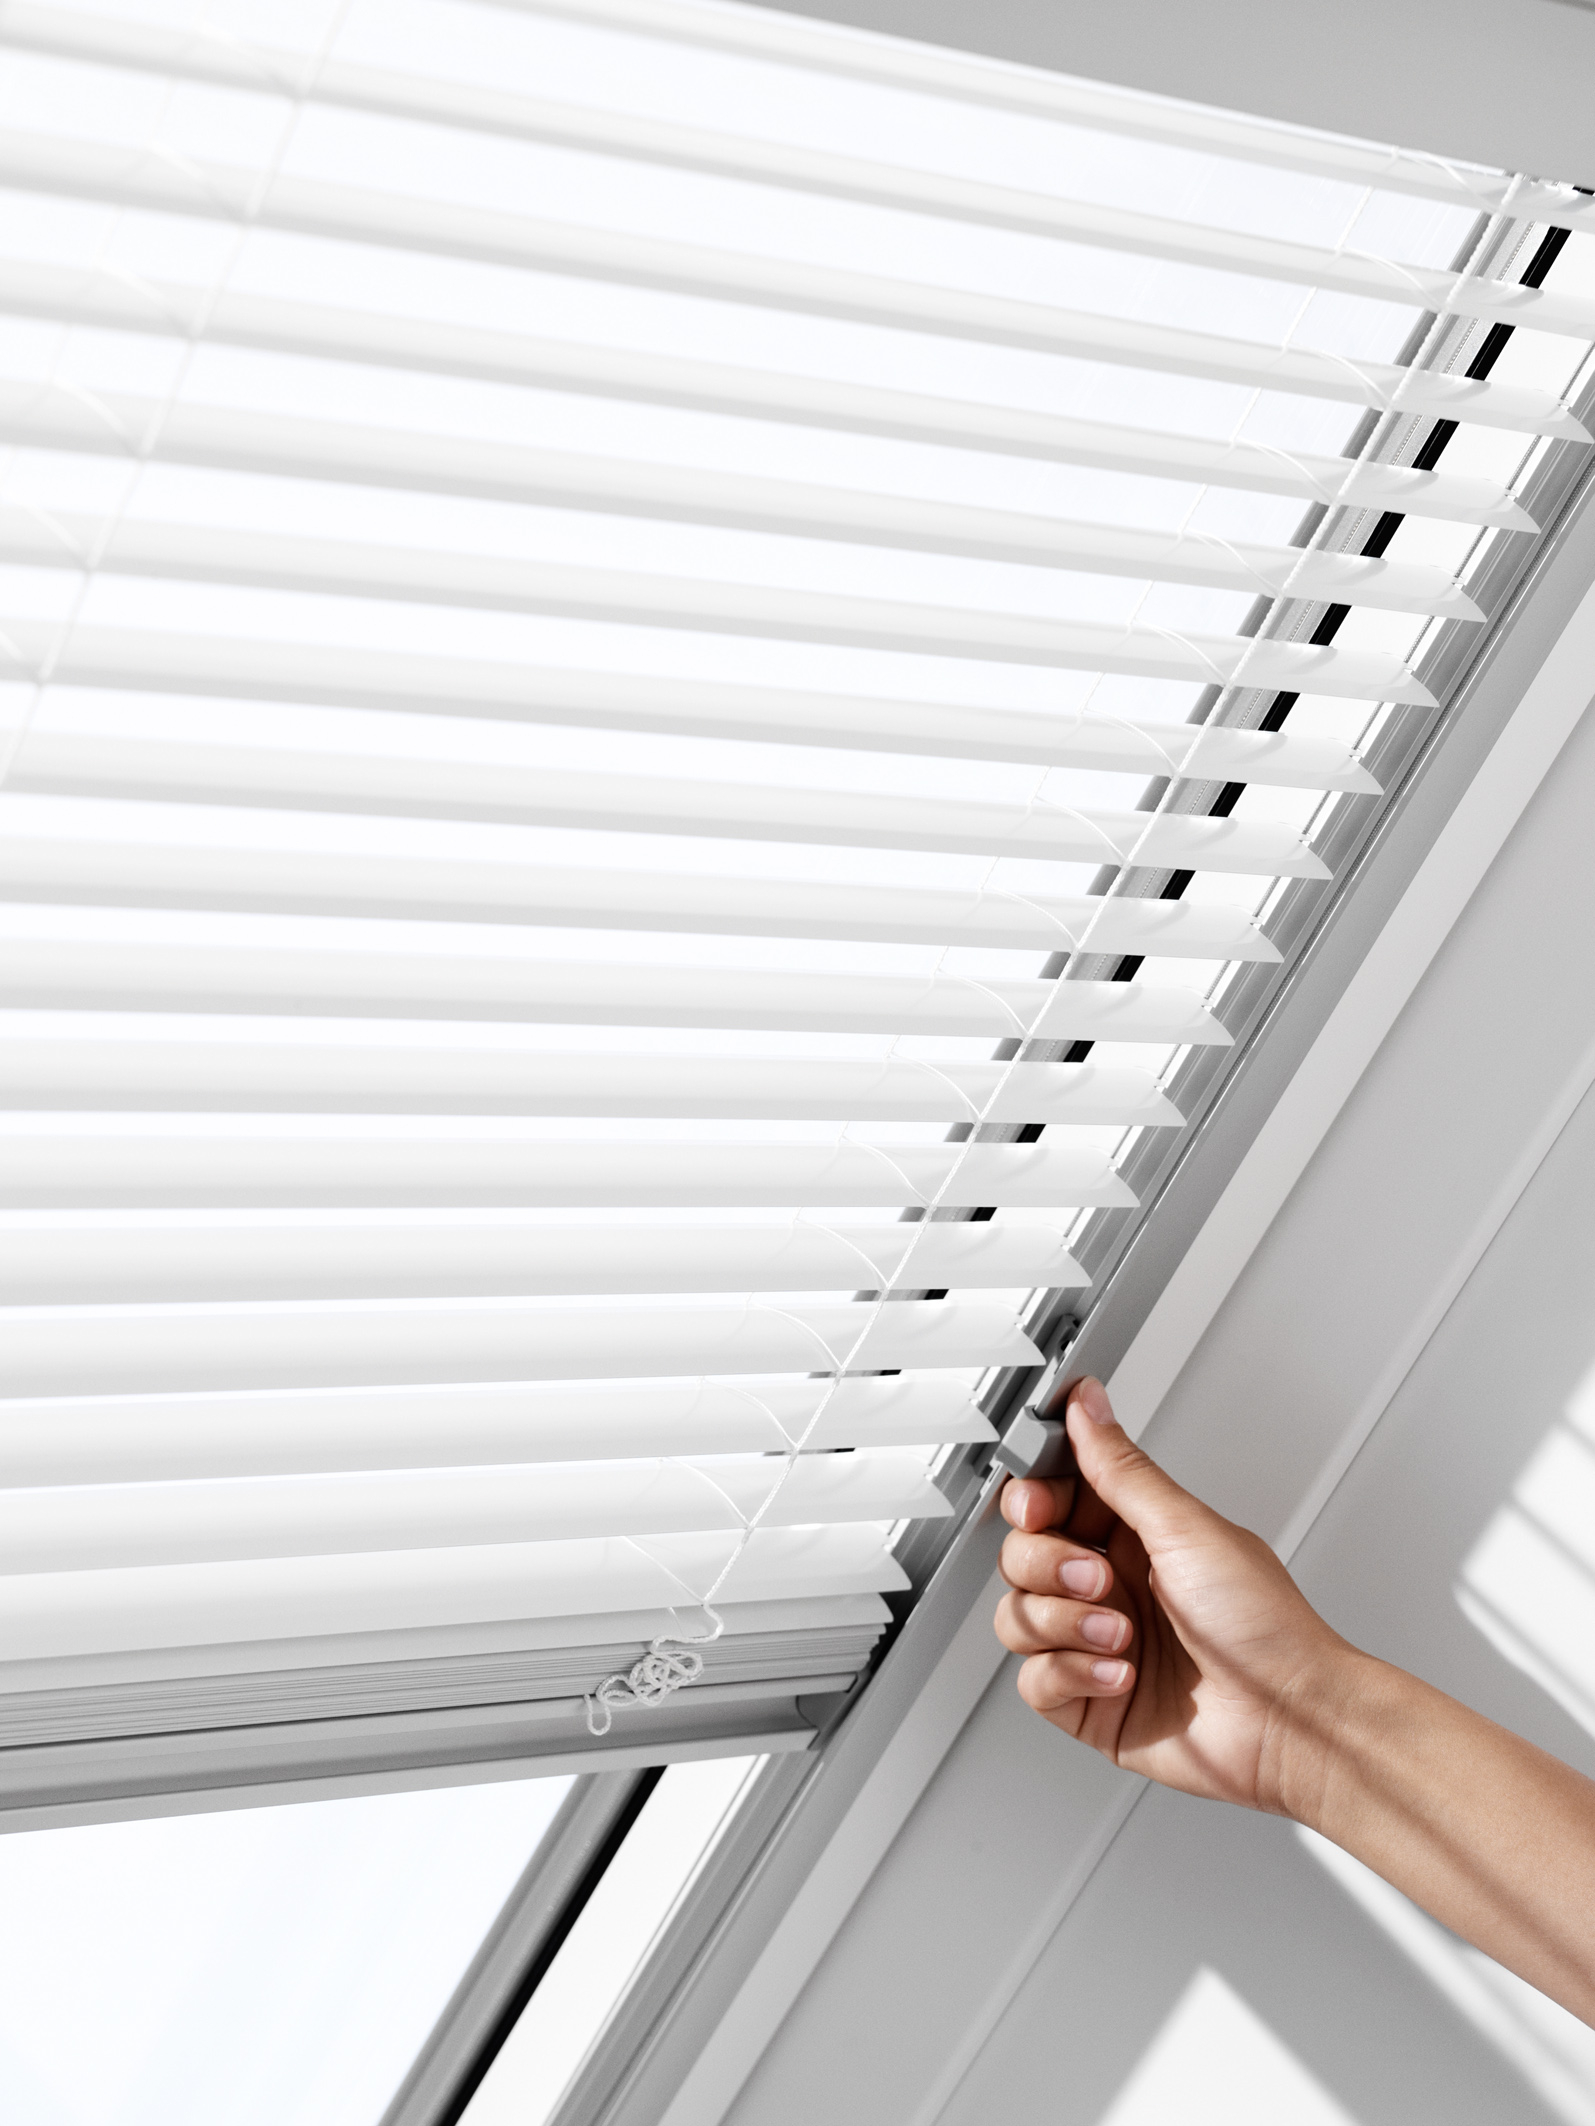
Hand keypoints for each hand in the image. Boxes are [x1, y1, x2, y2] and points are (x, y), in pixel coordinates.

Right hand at [994, 1376, 1355, 1814]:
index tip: (1037, 1505)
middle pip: (1022, 1557)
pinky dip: (1072, 1675)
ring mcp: (1097, 1645)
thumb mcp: (1186, 1529)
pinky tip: (1119, 1674)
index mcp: (1135, 1536)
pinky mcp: (1092, 1702)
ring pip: (1018, 1618)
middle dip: (1049, 1565)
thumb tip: (1087, 1405)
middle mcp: (1112, 1587)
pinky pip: (1035, 1682)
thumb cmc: (1266, 1625)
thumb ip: (1122, 1468)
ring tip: (1119, 1634)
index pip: (1050, 1502)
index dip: (1032, 1501)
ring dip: (1064, 1624)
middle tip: (1098, 1578)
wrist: (1291, 1719)